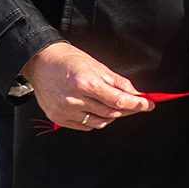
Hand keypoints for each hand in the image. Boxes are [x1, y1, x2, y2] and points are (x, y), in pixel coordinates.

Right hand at [23, 41, 151, 131]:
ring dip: (112, 116)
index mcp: (85, 83)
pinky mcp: (58, 118)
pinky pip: (85, 126)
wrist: (40, 62)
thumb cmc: (68, 60)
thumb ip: (118, 82)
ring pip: (99, 122)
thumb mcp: (97, 66)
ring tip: (114, 105)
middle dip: (128, 110)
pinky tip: (97, 110)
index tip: (149, 105)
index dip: (137, 104)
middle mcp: (74, 99)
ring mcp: (65, 111)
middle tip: (136, 105)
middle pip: (111, 113)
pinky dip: (96, 121)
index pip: (118, 100)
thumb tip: (136, 94)